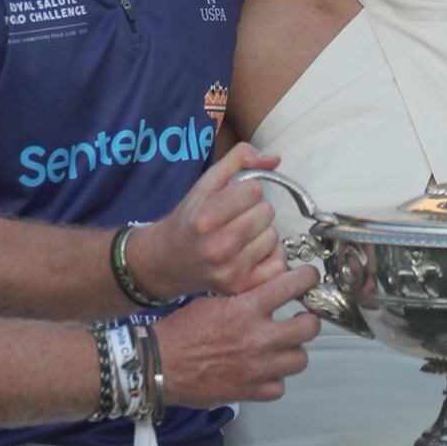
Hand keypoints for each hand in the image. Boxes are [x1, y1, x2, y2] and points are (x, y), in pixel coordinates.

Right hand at [130, 143, 286, 298]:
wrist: (168, 261)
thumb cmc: (190, 219)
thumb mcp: (205, 183)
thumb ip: (239, 159)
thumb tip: (274, 158)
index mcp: (205, 218)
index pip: (254, 190)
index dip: (246, 191)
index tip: (233, 200)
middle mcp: (217, 247)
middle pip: (266, 212)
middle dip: (255, 211)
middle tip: (236, 220)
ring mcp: (230, 271)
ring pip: (273, 236)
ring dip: (262, 234)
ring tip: (240, 238)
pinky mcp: (242, 287)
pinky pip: (279, 264)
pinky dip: (269, 256)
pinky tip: (250, 254)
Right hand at [156, 265, 321, 405]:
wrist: (158, 364)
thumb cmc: (180, 333)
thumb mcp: (213, 300)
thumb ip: (244, 297)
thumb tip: (267, 290)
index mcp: (246, 309)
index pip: (292, 286)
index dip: (307, 279)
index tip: (310, 279)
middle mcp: (257, 338)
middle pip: (309, 328)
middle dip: (309, 320)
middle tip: (303, 318)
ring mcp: (257, 368)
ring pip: (300, 359)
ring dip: (293, 351)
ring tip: (282, 347)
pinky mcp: (250, 391)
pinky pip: (279, 387)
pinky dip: (275, 380)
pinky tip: (265, 372)